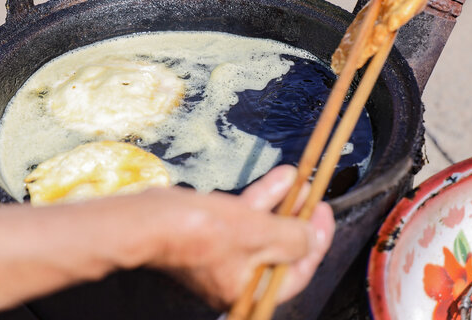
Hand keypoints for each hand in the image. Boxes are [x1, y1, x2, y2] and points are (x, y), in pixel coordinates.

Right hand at [142, 165, 334, 308]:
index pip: (297, 272)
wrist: (147, 222)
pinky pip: (243, 220)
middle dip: (297, 218)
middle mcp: (237, 280)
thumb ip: (292, 238)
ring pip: (262, 230)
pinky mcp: (210, 237)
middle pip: (279, 249)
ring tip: (299, 180)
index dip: (317, 241)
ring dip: (281, 204)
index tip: (324, 214)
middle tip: (312, 196)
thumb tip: (312, 238)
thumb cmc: (201, 233)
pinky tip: (278, 178)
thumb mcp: (258, 233)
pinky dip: (260, 200)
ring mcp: (222, 258)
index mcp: (249, 292)